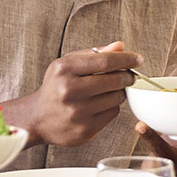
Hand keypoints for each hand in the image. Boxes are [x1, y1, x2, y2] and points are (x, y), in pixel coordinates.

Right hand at [9, 42, 140, 146]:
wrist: (37, 118)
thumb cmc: (56, 86)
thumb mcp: (68, 64)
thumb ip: (95, 53)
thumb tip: (121, 46)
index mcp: (64, 70)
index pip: (105, 61)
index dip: (126, 59)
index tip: (138, 59)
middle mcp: (69, 91)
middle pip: (114, 80)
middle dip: (127, 77)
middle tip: (129, 76)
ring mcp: (77, 113)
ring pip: (116, 98)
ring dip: (118, 92)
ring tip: (108, 91)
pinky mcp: (85, 130)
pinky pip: (112, 114)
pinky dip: (111, 107)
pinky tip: (99, 105)